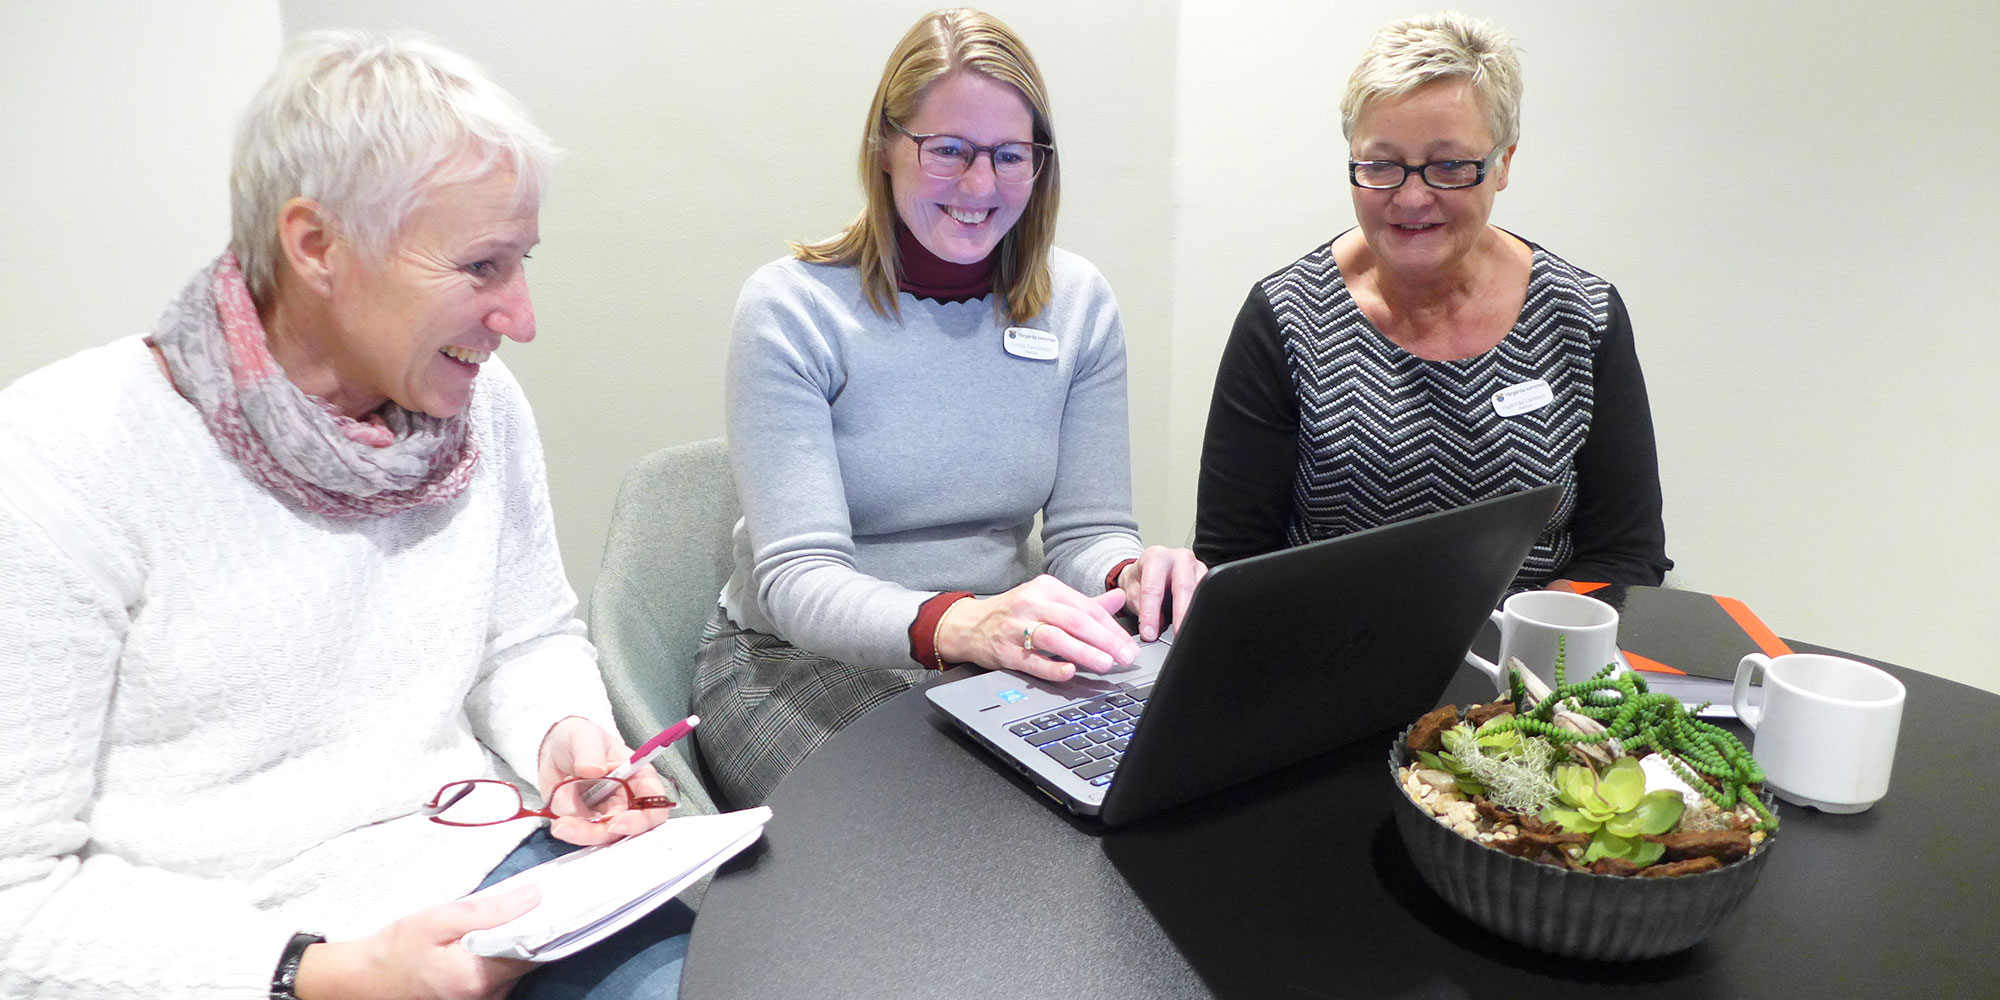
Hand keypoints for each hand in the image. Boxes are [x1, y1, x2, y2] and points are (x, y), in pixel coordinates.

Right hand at [292, 885, 539, 999]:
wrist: (363, 980)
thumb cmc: (397, 949)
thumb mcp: (439, 920)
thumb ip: (488, 910)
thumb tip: (534, 896)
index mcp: (480, 980)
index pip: (535, 953)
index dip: (551, 926)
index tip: (560, 901)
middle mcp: (488, 998)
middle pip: (528, 962)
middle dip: (532, 932)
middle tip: (532, 901)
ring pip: (516, 969)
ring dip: (516, 943)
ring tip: (511, 914)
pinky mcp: (474, 999)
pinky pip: (501, 975)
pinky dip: (502, 955)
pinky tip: (493, 935)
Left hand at [535, 717, 673, 845]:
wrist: (555, 750)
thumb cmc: (581, 739)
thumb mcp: (585, 737)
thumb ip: (590, 752)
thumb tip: (594, 768)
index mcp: (639, 777)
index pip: (654, 804)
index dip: (642, 818)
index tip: (617, 823)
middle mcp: (628, 800)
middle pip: (629, 827)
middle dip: (605, 832)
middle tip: (581, 827)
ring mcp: (608, 814)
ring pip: (605, 835)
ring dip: (584, 835)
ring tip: (562, 825)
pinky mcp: (588, 823)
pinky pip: (584, 836)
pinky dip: (572, 834)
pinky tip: (560, 824)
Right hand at [937, 575, 1138, 681]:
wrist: (968, 625)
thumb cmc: (1014, 613)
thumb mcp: (1049, 600)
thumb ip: (1086, 603)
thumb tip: (1119, 597)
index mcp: (1047, 588)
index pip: (1087, 607)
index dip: (1111, 627)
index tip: (1129, 645)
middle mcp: (1032, 603)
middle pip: (1075, 620)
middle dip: (1104, 640)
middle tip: (1125, 656)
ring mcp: (1015, 626)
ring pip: (1054, 637)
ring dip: (1083, 651)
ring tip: (1105, 664)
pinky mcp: (1004, 649)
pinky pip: (1031, 659)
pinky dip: (1051, 666)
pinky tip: (1069, 672)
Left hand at [1115, 546, 1207, 641]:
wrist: (1148, 569)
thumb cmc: (1140, 579)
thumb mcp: (1131, 590)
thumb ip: (1140, 606)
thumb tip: (1155, 626)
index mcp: (1156, 557)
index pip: (1154, 588)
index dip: (1151, 613)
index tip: (1149, 634)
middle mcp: (1179, 558)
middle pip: (1183, 586)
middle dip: (1180, 613)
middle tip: (1177, 634)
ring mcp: (1197, 566)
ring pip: (1200, 590)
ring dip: (1194, 613)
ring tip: (1188, 633)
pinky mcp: (1207, 577)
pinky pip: (1208, 594)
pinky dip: (1202, 611)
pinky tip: (1197, 624)